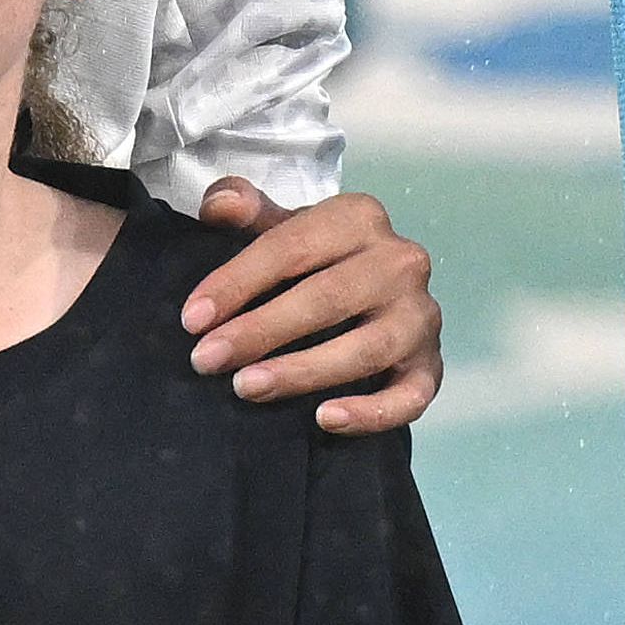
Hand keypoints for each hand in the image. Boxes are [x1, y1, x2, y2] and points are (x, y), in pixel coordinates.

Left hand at [186, 180, 441, 428]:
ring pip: (367, 349)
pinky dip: (371, 412)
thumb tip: (223, 204)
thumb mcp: (282, 227)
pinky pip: (411, 395)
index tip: (193, 320)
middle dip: (261, 331)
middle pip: (329, 297)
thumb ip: (247, 211)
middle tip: (207, 360)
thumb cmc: (314, 261)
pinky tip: (324, 420)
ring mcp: (421, 316)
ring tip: (247, 388)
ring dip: (303, 371)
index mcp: (359, 218)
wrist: (373, 294)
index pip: (293, 247)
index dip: (238, 282)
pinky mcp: (431, 365)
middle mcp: (400, 262)